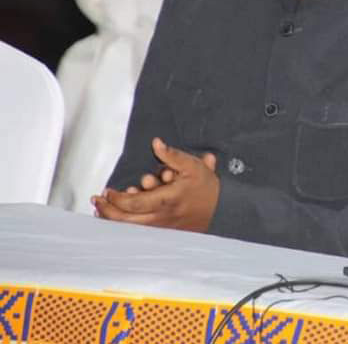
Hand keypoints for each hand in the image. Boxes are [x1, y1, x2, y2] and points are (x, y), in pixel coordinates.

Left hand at [92, 138, 219, 231]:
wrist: (222, 209)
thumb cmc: (206, 187)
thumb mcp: (192, 166)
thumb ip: (172, 155)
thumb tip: (156, 143)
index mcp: (166, 200)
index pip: (132, 203)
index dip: (116, 198)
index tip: (108, 191)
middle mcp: (161, 217)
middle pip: (125, 221)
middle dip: (107, 211)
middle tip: (97, 202)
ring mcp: (162, 227)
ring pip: (130, 229)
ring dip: (114, 220)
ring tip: (103, 211)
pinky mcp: (164, 232)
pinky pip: (139, 232)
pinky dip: (126, 225)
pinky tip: (118, 219)